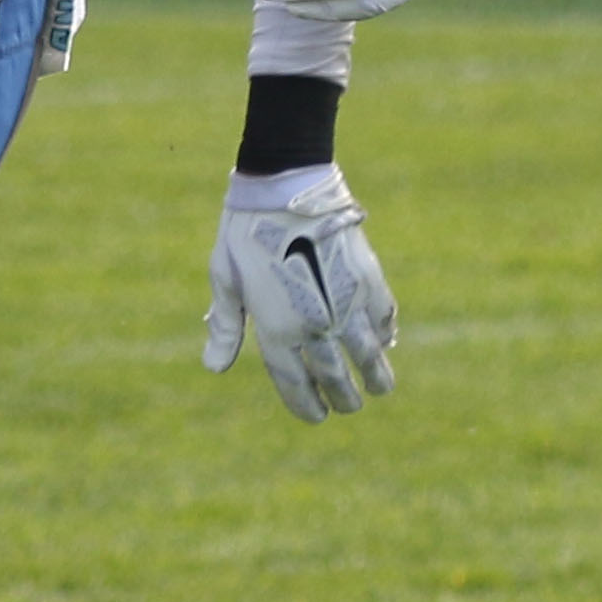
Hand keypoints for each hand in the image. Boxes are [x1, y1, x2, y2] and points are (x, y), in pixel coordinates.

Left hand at [203, 167, 397, 420]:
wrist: (286, 185)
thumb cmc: (245, 230)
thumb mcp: (225, 279)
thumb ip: (225, 325)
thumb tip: (214, 367)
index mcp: (275, 329)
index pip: (296, 384)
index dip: (308, 406)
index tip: (318, 416)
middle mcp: (313, 324)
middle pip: (335, 376)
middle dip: (344, 398)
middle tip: (349, 405)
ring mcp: (344, 303)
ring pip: (368, 355)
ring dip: (376, 376)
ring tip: (380, 388)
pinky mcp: (367, 279)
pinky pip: (383, 317)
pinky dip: (386, 333)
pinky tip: (386, 341)